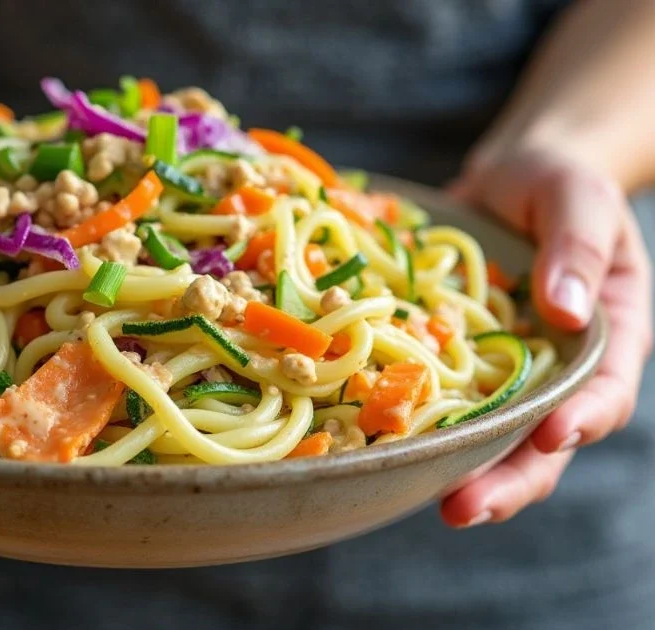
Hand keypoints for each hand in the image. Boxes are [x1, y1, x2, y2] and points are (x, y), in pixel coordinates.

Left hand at [439, 147, 652, 526]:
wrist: (510, 179)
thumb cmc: (559, 184)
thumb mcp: (578, 199)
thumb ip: (577, 248)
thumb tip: (566, 310)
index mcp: (605, 337)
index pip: (603, 391)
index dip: (582, 420)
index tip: (551, 439)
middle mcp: (553, 369)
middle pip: (538, 439)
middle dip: (506, 480)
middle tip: (462, 508)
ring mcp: (502, 371)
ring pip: (484, 435)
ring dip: (453, 469)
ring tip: (418, 497)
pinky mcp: (454, 361)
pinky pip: (434, 397)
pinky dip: (409, 422)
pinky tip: (374, 445)